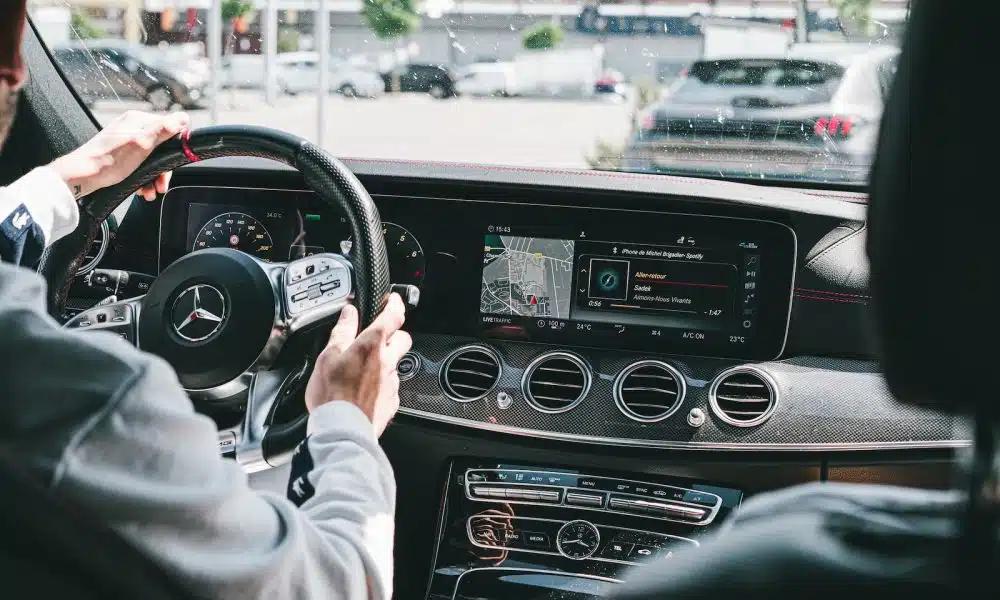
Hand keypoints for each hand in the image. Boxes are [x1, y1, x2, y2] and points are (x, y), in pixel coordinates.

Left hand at [49, 110, 189, 200]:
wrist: (81, 176)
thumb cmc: (108, 160)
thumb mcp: (141, 145)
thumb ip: (163, 130)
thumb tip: (183, 118)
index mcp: (138, 120)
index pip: (169, 129)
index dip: (174, 150)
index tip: (173, 166)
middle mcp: (132, 127)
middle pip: (161, 147)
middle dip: (162, 169)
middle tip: (161, 185)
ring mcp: (125, 141)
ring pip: (151, 159)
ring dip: (154, 177)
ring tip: (150, 191)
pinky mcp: (120, 154)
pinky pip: (140, 165)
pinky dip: (143, 178)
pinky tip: (141, 189)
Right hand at [305, 294, 411, 436]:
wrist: (343, 430)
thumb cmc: (332, 395)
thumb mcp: (328, 356)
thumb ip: (342, 331)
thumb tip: (349, 313)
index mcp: (372, 345)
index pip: (393, 316)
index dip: (395, 304)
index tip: (393, 300)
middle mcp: (387, 362)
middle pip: (403, 339)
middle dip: (395, 334)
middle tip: (381, 335)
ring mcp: (391, 383)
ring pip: (396, 364)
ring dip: (385, 361)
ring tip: (364, 368)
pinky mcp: (391, 402)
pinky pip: (391, 386)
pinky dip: (382, 384)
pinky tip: (366, 390)